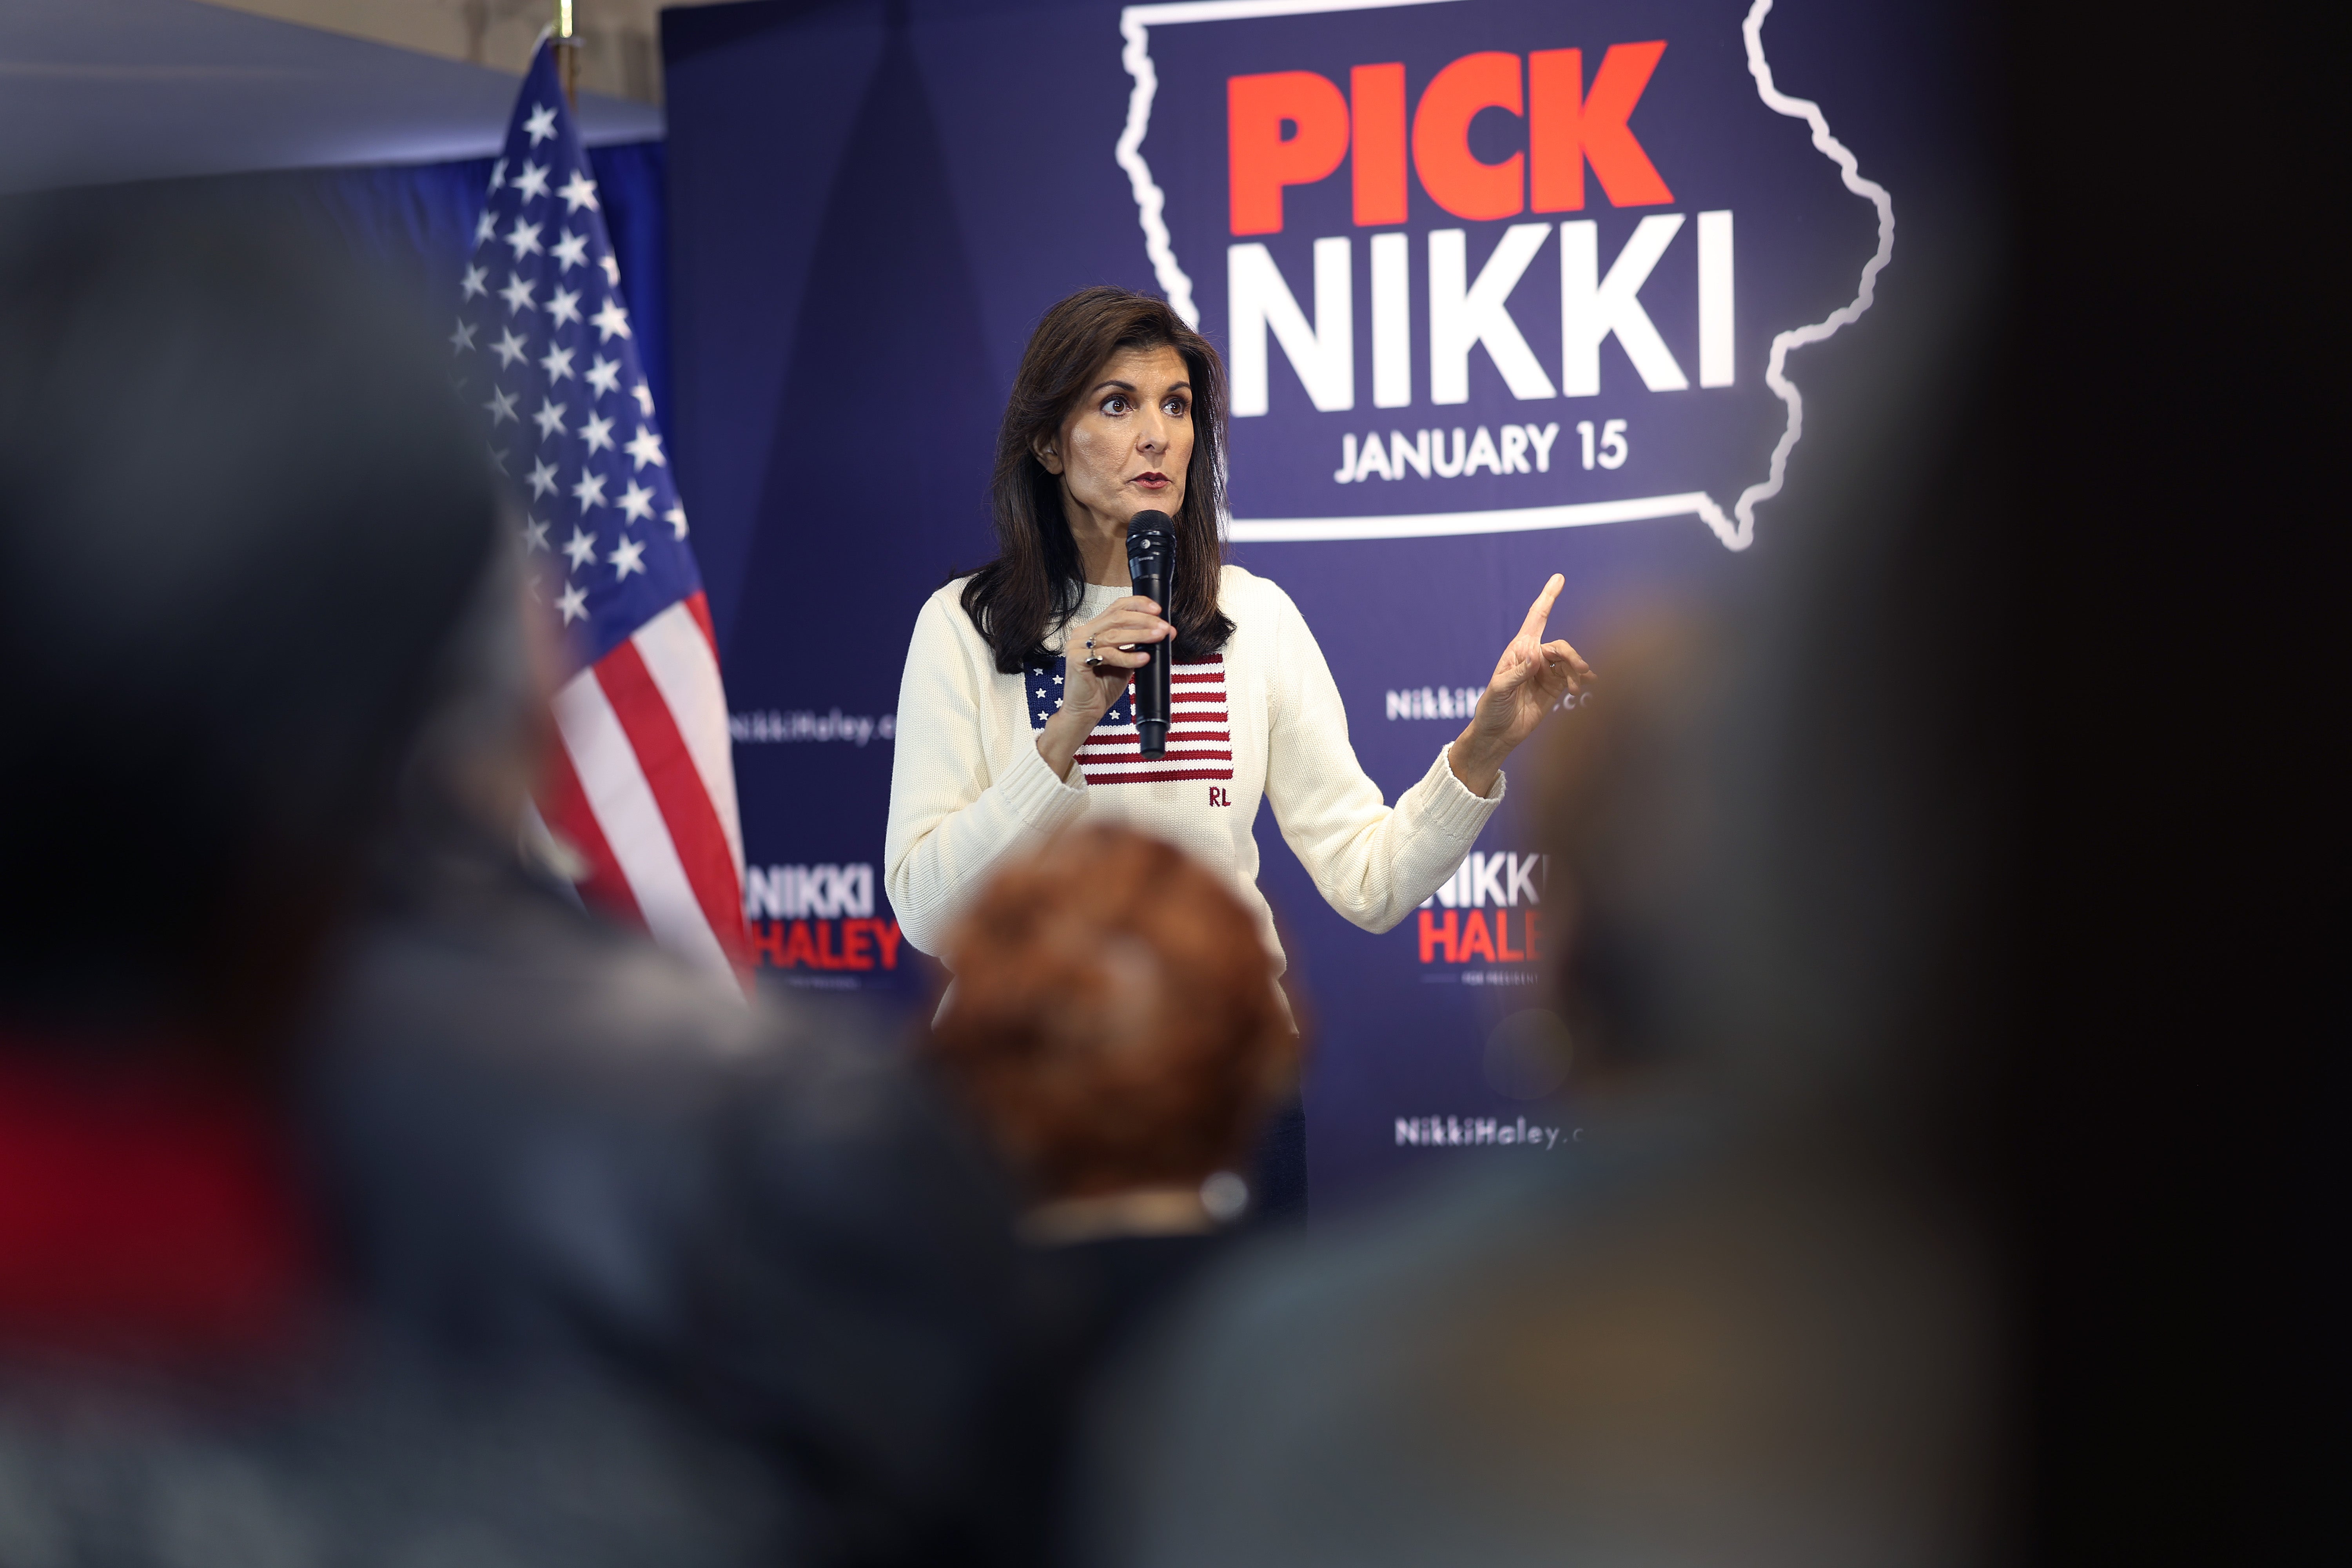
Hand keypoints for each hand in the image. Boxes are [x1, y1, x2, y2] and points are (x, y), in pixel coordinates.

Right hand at [1037, 595, 1171, 779]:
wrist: (1085, 711)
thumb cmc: (1104, 686)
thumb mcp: (1125, 661)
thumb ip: (1137, 645)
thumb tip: (1164, 632)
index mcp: (1092, 629)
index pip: (1116, 607)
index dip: (1138, 604)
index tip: (1158, 610)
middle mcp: (1082, 633)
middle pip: (1117, 617)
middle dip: (1144, 621)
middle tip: (1164, 628)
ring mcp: (1077, 645)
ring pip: (1114, 634)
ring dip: (1141, 635)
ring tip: (1160, 638)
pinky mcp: (1076, 660)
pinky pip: (1108, 654)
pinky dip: (1129, 656)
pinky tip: (1145, 658)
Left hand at [1447, 573, 1590, 796]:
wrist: (1498, 734)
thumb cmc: (1491, 710)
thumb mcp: (1499, 691)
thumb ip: (1516, 672)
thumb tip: (1535, 653)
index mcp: (1518, 650)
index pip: (1536, 618)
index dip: (1548, 597)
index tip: (1559, 577)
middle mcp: (1534, 657)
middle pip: (1559, 645)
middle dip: (1571, 655)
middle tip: (1580, 670)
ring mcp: (1546, 671)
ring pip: (1569, 660)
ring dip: (1577, 669)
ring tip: (1578, 686)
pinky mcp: (1555, 687)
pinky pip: (1572, 676)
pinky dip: (1581, 679)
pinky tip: (1588, 685)